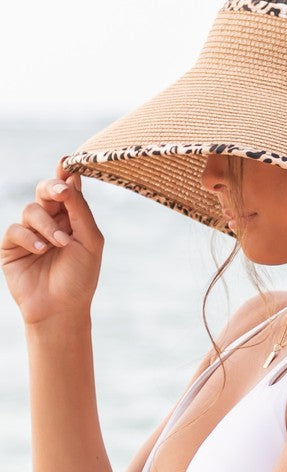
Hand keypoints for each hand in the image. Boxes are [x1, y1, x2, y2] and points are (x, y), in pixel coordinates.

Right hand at [1, 157, 103, 325]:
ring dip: (46, 224)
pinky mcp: (12, 247)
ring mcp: (30, 233)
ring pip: (31, 209)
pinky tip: (41, 251)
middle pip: (45, 190)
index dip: (66, 173)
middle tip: (62, 193)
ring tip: (59, 244)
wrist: (61, 309)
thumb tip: (70, 180)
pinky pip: (15, 230)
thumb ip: (80, 210)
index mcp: (72, 217)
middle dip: (52, 188)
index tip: (67, 162)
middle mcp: (50, 221)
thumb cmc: (80, 276)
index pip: (68, 189)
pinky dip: (29, 237)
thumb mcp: (89, 241)